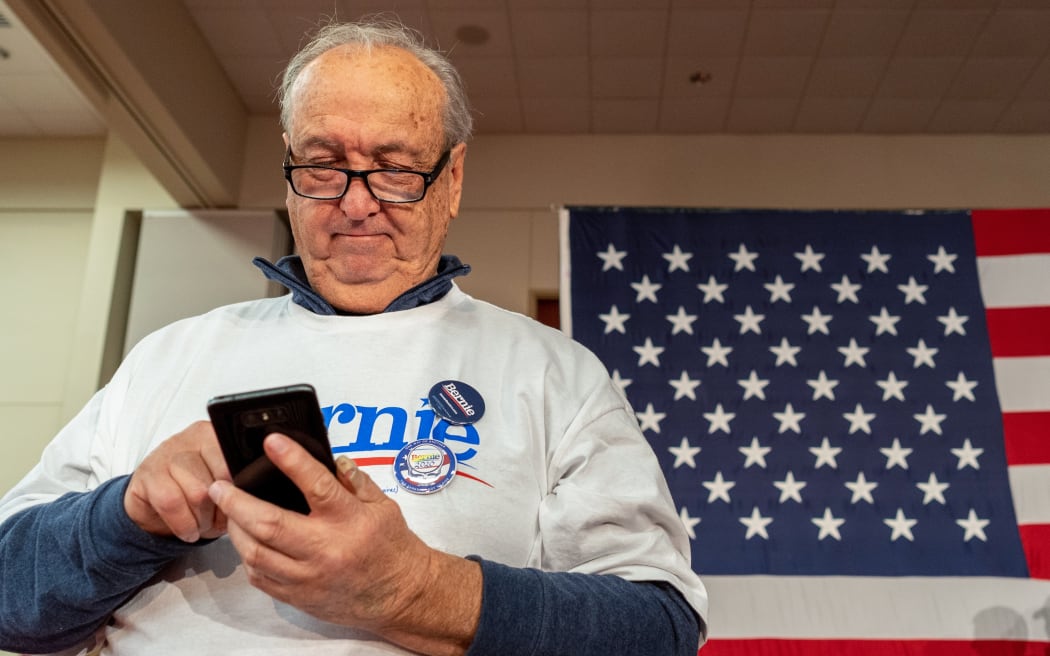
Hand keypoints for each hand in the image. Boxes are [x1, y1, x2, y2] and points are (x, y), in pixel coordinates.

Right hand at [124, 420, 231, 541]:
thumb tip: (253, 496)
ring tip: (201, 525)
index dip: (238, 493)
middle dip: (220, 510)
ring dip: (202, 519)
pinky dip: (183, 524)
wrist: (156, 506)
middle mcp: (192, 439)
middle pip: (218, 481)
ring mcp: (167, 453)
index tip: (238, 507)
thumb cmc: (197, 495)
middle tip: (217, 519)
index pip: (236, 463)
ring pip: (197, 493)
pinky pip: (171, 502)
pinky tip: (187, 530)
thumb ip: (240, 485)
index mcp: (216, 437)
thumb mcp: (225, 488)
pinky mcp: (147, 473)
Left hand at [208, 434, 480, 654]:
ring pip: (256, 553)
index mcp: (350, 520)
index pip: (317, 485)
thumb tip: (328, 458)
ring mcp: (309, 577)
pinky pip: (261, 577)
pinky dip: (249, 556)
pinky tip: (248, 540)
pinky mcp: (299, 597)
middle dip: (237, 502)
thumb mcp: (382, 505)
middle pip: (270, 524)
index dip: (292, 461)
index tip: (271, 441)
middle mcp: (326, 549)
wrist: (400, 595)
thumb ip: (354, 480)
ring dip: (236, 529)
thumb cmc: (391, 546)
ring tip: (229, 511)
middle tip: (218, 485)